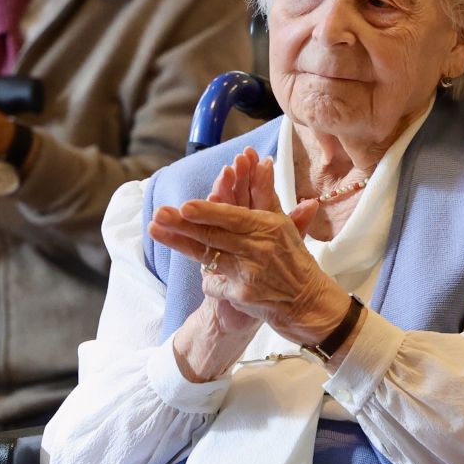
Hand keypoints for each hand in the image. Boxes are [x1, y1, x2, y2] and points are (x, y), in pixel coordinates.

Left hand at [149, 149, 350, 347]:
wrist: (308, 303)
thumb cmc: (292, 259)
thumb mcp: (283, 225)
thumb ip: (266, 195)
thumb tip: (263, 161)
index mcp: (268, 227)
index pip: (233, 217)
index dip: (209, 211)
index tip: (186, 205)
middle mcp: (258, 249)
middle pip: (214, 235)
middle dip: (183, 224)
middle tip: (160, 214)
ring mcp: (250, 274)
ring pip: (208, 256)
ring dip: (179, 243)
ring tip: (155, 230)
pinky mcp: (243, 296)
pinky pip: (214, 284)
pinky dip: (209, 281)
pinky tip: (207, 279)